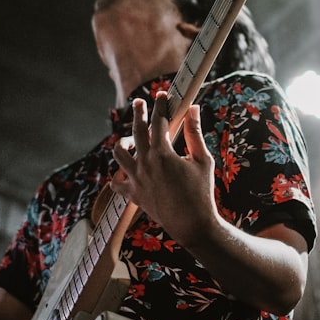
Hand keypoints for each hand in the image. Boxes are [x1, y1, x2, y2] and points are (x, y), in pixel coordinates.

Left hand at [111, 92, 217, 245]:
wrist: (192, 225)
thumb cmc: (202, 192)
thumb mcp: (202, 160)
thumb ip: (195, 133)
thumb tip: (193, 109)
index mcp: (162, 153)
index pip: (159, 121)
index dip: (161, 105)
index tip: (163, 95)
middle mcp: (145, 163)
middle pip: (136, 131)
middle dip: (138, 113)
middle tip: (139, 103)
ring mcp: (136, 179)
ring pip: (119, 154)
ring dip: (122, 142)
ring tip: (129, 138)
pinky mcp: (134, 195)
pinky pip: (117, 184)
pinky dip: (117, 176)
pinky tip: (123, 171)